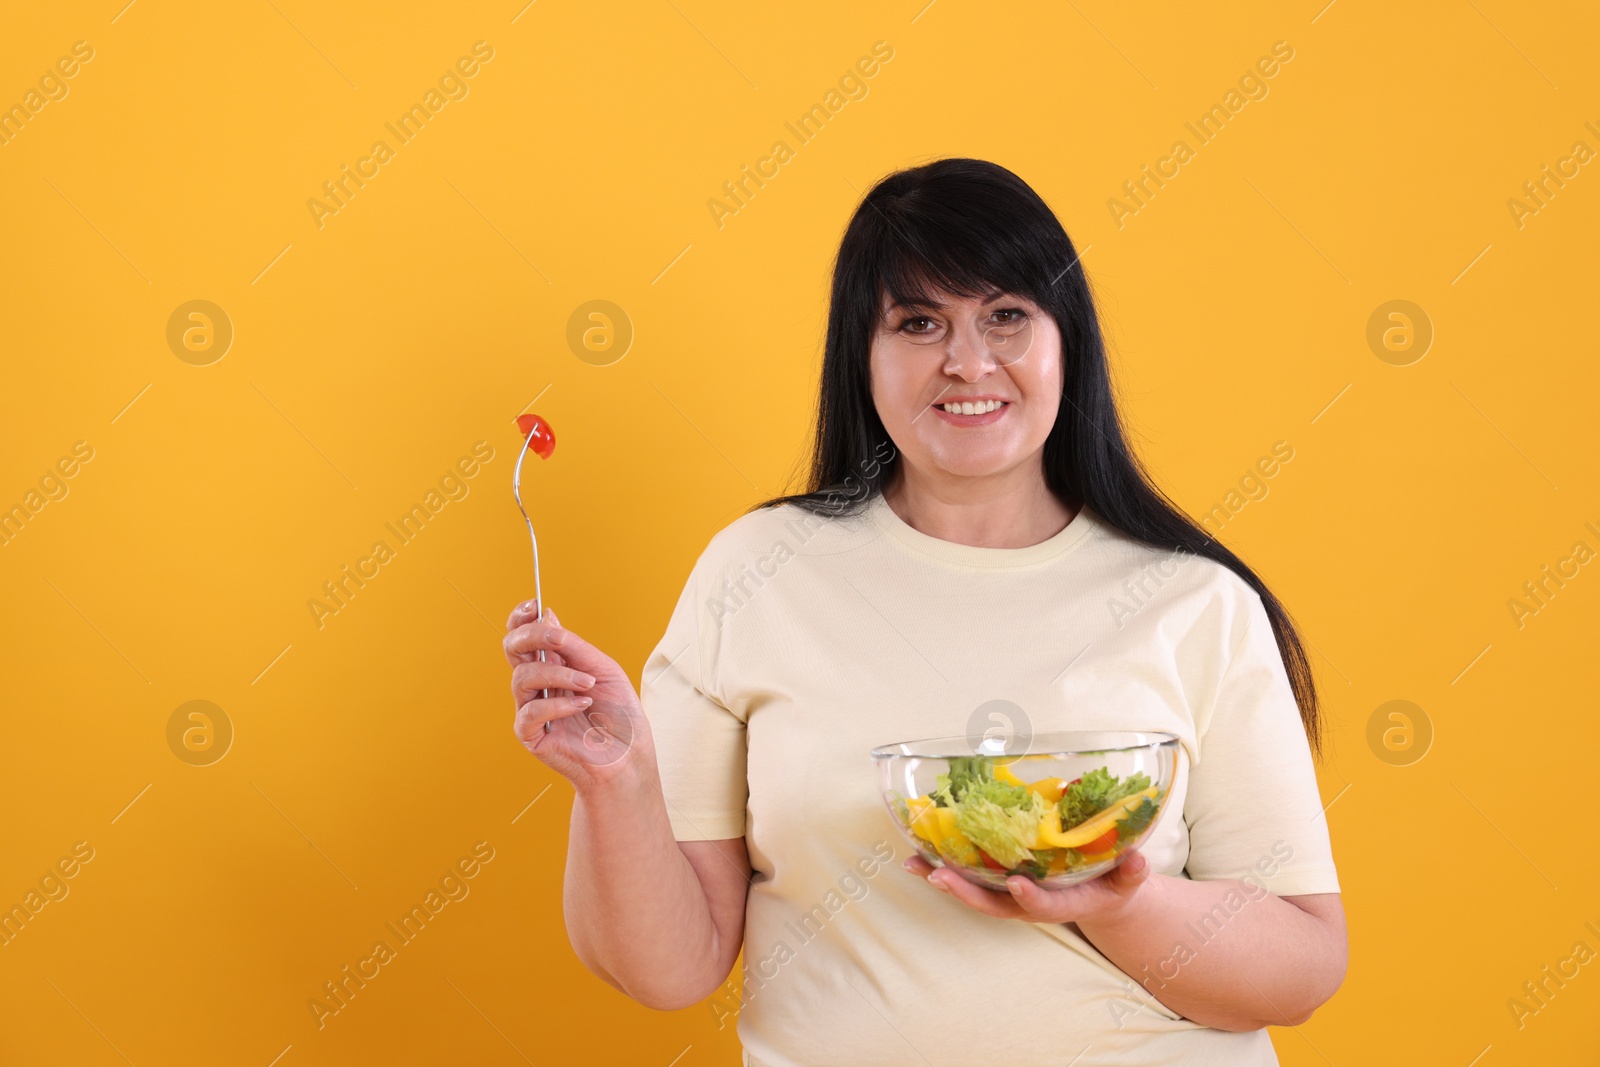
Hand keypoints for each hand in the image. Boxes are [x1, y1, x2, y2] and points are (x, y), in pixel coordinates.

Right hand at [503, 602, 651, 792]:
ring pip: (523, 678)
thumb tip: (547, 614)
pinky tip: (582, 705)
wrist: (629, 755)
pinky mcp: (530, 735)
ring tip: (588, 684)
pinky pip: (530, 711)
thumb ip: (573, 646)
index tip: (533, 604)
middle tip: (558, 638)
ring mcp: (531, 709)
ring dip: (559, 675)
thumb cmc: (618, 714)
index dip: (522, 618)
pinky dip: (558, 704)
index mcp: (552, 665)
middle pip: (513, 649)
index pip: (524, 636)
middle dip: (532, 636)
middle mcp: (537, 685)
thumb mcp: (602, 669)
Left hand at [902, 850, 1151, 923]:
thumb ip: (1131, 874)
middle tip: (938, 877)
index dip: (1029, 897)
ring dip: (942, 879)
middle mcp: (1028, 902)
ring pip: (973, 891)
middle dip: (966, 892)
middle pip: (993, 904)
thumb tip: (1138, 859)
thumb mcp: (1127, 882)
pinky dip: (941, 867)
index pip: (1043, 905)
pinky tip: (915, 852)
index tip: (1016, 884)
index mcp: (1060, 903)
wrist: (1099, 897)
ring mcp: (1010, 894)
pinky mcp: (998, 881)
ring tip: (912, 864)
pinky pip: (967, 876)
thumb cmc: (1112, 886)